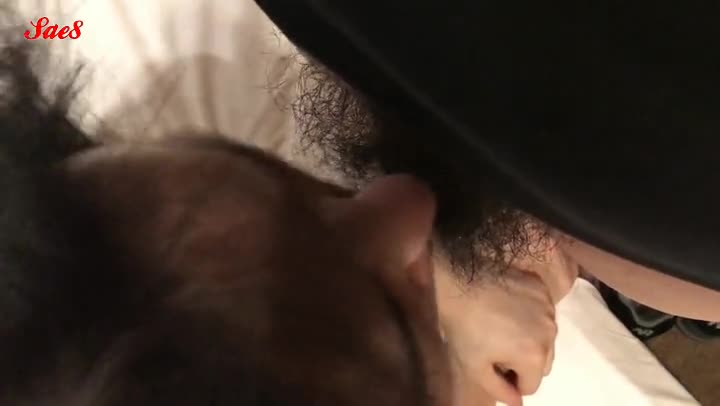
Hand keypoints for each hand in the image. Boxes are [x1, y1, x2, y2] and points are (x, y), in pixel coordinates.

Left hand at [436, 264, 557, 405]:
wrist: (459, 279)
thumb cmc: (463, 326)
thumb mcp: (474, 366)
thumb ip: (499, 390)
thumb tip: (518, 403)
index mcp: (535, 357)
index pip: (531, 385)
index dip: (509, 379)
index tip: (492, 363)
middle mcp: (551, 334)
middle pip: (542, 362)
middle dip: (523, 360)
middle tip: (496, 345)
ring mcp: (549, 308)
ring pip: (544, 337)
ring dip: (529, 337)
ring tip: (501, 325)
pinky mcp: (542, 289)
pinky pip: (542, 312)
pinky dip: (529, 314)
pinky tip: (507, 306)